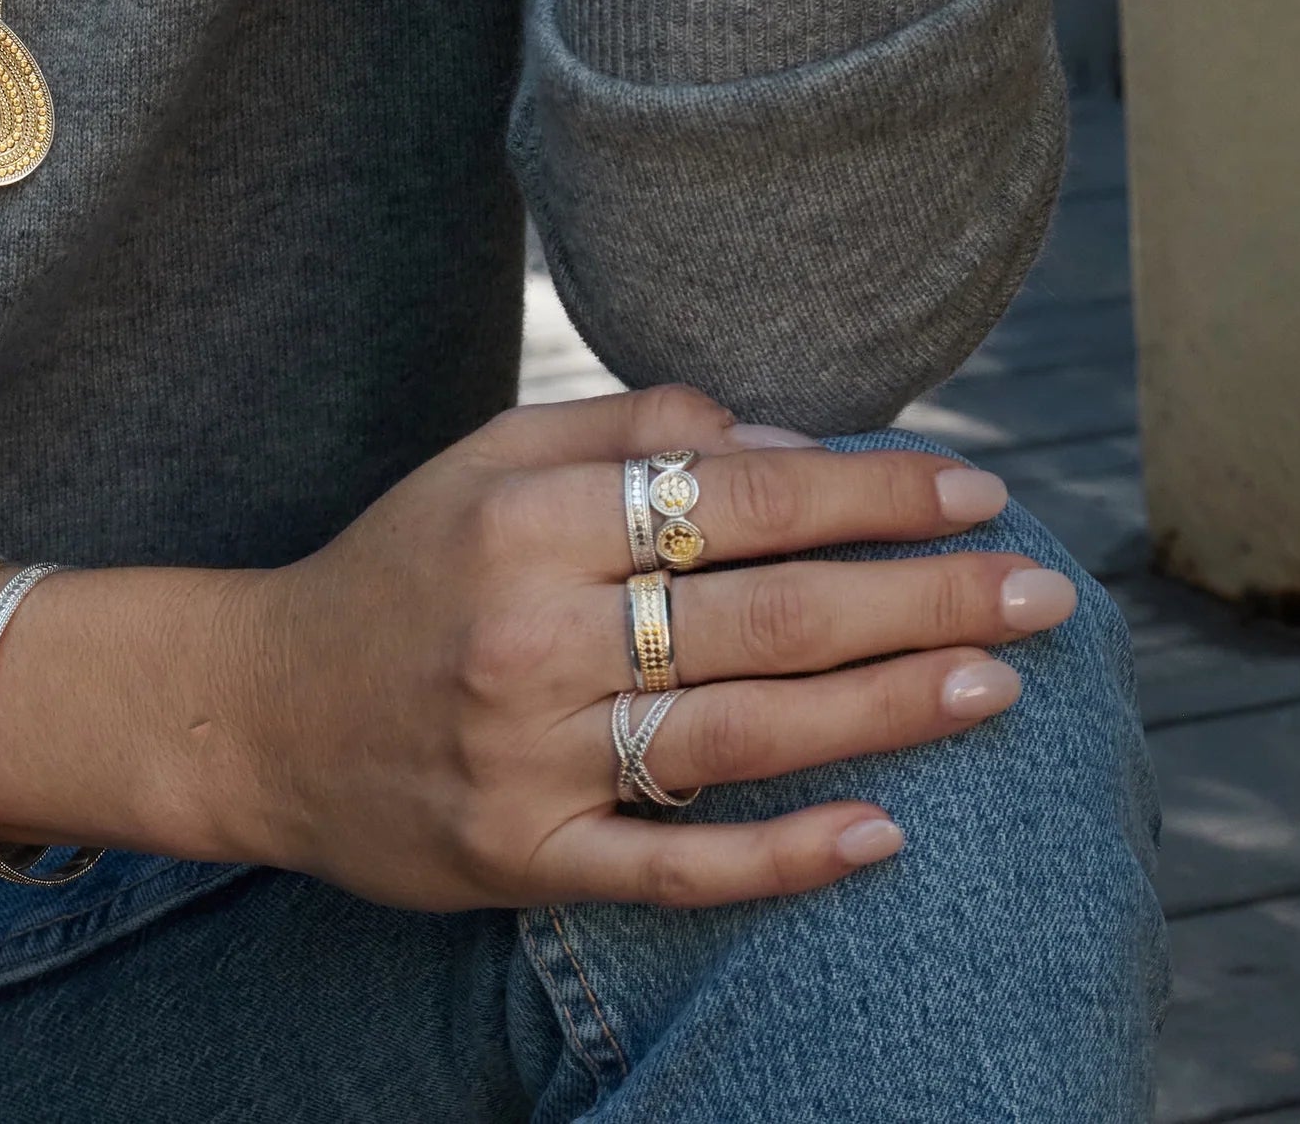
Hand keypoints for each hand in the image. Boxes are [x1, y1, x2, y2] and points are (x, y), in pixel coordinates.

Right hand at [0, 389, 1077, 908]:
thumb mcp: (487, 461)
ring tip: (999, 686)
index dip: (865, 493)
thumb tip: (779, 439)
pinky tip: (883, 834)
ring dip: (884, 709)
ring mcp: (529, 754)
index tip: (975, 489)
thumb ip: (624, 435)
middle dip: (918, 598)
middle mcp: (531, 631)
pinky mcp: (524, 857)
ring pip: (740, 733)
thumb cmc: (400, 568)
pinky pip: (672, 864)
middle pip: (763, 615)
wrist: (256, 708)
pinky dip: (781, 857)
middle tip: (1043, 593)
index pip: (735, 496)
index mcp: (527, 516)